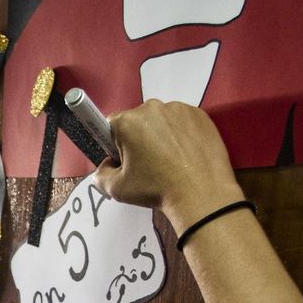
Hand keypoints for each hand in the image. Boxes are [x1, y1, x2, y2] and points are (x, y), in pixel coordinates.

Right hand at [93, 100, 243, 233]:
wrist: (201, 195)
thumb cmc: (156, 190)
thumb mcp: (117, 189)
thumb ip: (101, 175)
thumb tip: (106, 165)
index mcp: (127, 122)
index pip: (111, 126)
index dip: (114, 143)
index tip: (125, 159)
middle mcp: (152, 107)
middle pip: (137, 120)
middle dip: (139, 138)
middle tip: (150, 163)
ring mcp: (178, 108)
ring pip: (161, 120)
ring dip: (161, 134)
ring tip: (172, 160)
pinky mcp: (199, 114)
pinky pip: (182, 121)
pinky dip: (182, 133)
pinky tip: (187, 153)